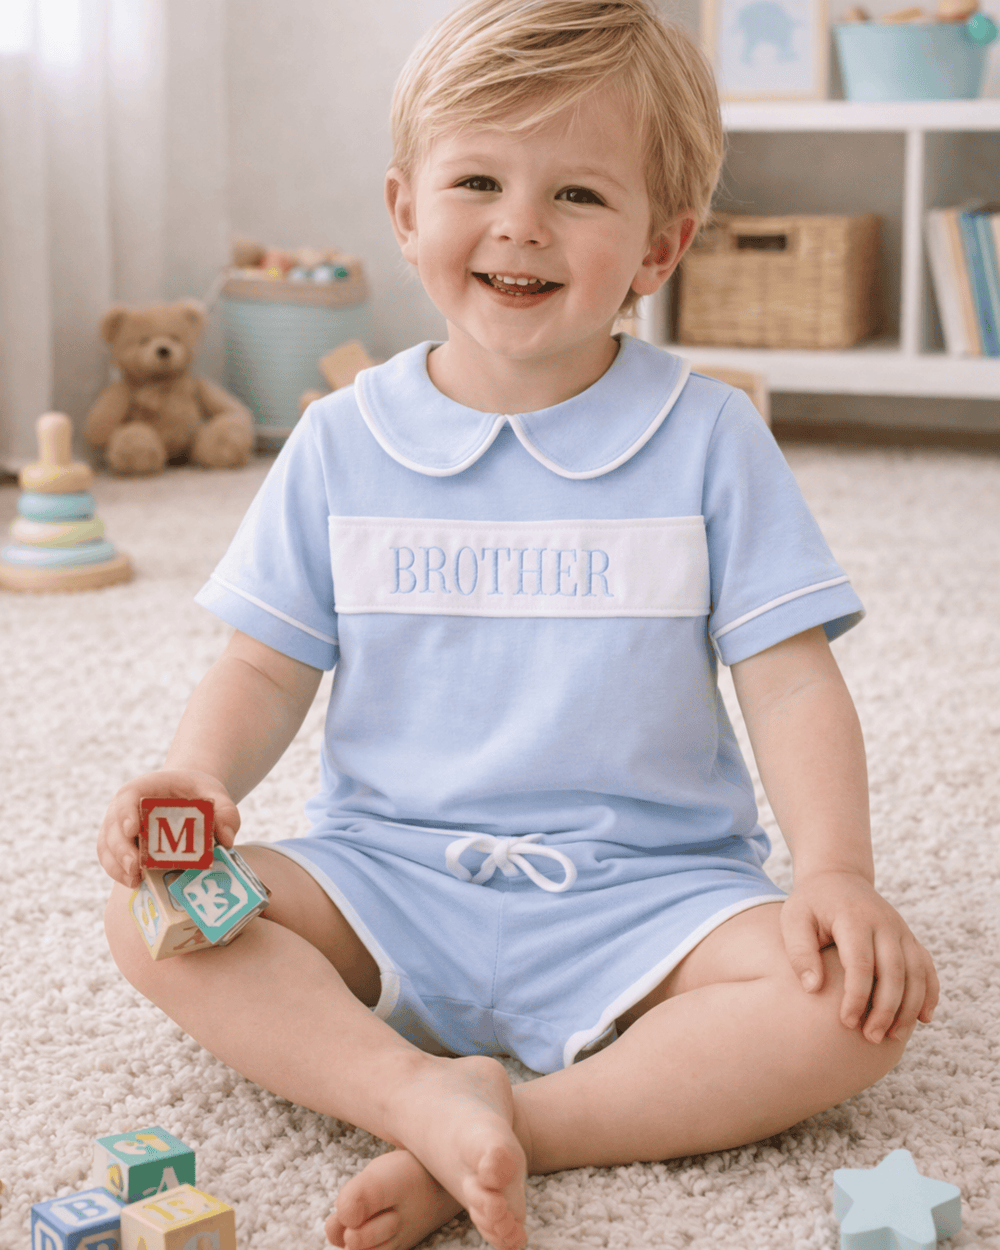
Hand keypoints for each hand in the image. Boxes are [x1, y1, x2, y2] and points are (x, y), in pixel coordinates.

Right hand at [96, 770, 239, 888]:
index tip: (133, 830)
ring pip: (107, 846)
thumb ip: (226, 811)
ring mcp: (118, 828)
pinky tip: (134, 883)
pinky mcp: (120, 847)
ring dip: (117, 866)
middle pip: (113, 827)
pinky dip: (118, 872)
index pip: (127, 797)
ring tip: (134, 881)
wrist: (186, 798)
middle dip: (121, 849)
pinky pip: (111, 860)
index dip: (126, 813)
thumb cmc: (197, 793)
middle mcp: (124, 807)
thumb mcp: (215, 793)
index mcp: (144, 788)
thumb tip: (228, 839)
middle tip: (135, 868)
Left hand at [780, 870, 938, 1044]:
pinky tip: (923, 1019)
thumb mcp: (794, 919)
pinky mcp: (909, 937)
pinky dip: (930, 993)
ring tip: (892, 1037)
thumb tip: (813, 989)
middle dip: (885, 1009)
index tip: (847, 1023)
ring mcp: (901, 930)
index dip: (857, 996)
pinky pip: (927, 967)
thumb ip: (800, 952)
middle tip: (870, 1038)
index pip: (861, 963)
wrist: (837, 877)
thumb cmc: (811, 904)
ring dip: (909, 1008)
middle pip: (894, 972)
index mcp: (853, 918)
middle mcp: (884, 923)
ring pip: (916, 973)